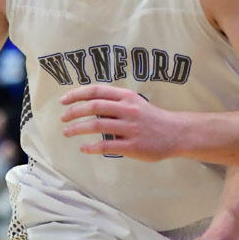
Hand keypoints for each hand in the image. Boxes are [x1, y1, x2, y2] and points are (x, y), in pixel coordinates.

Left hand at [60, 85, 180, 160]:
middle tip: (62, 118)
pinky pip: (107, 145)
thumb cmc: (152, 119)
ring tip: (67, 132)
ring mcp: (130, 128)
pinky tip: (83, 148)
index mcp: (127, 97)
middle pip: (93, 107)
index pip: (96, 91)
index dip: (77, 94)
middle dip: (73, 112)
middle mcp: (128, 110)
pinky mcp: (132, 146)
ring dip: (77, 128)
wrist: (176, 133)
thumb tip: (90, 106)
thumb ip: (115, 103)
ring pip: (97, 125)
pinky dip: (92, 147)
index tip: (64, 100)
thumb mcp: (135, 103)